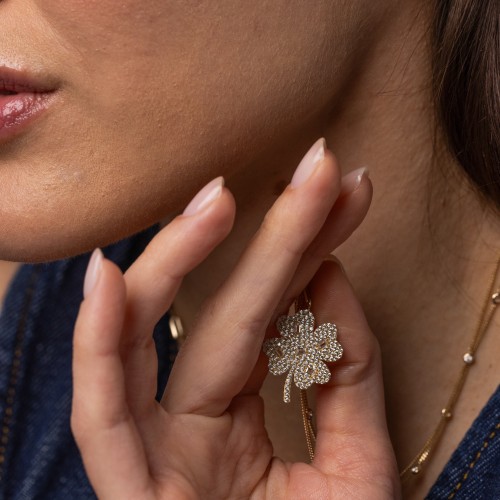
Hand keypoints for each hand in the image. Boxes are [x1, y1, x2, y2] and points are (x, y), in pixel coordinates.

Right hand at [71, 139, 399, 498]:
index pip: (277, 311)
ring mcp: (154, 455)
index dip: (314, 248)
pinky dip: (100, 350)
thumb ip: (347, 370)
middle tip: (315, 169)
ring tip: (219, 199)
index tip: (349, 190)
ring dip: (179, 267)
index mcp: (239, 418)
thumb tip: (331, 275)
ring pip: (148, 345)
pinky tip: (108, 283)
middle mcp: (188, 425)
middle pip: (226, 314)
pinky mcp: (130, 493)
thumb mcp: (358, 463)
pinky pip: (102, 418)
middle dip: (272, 239)